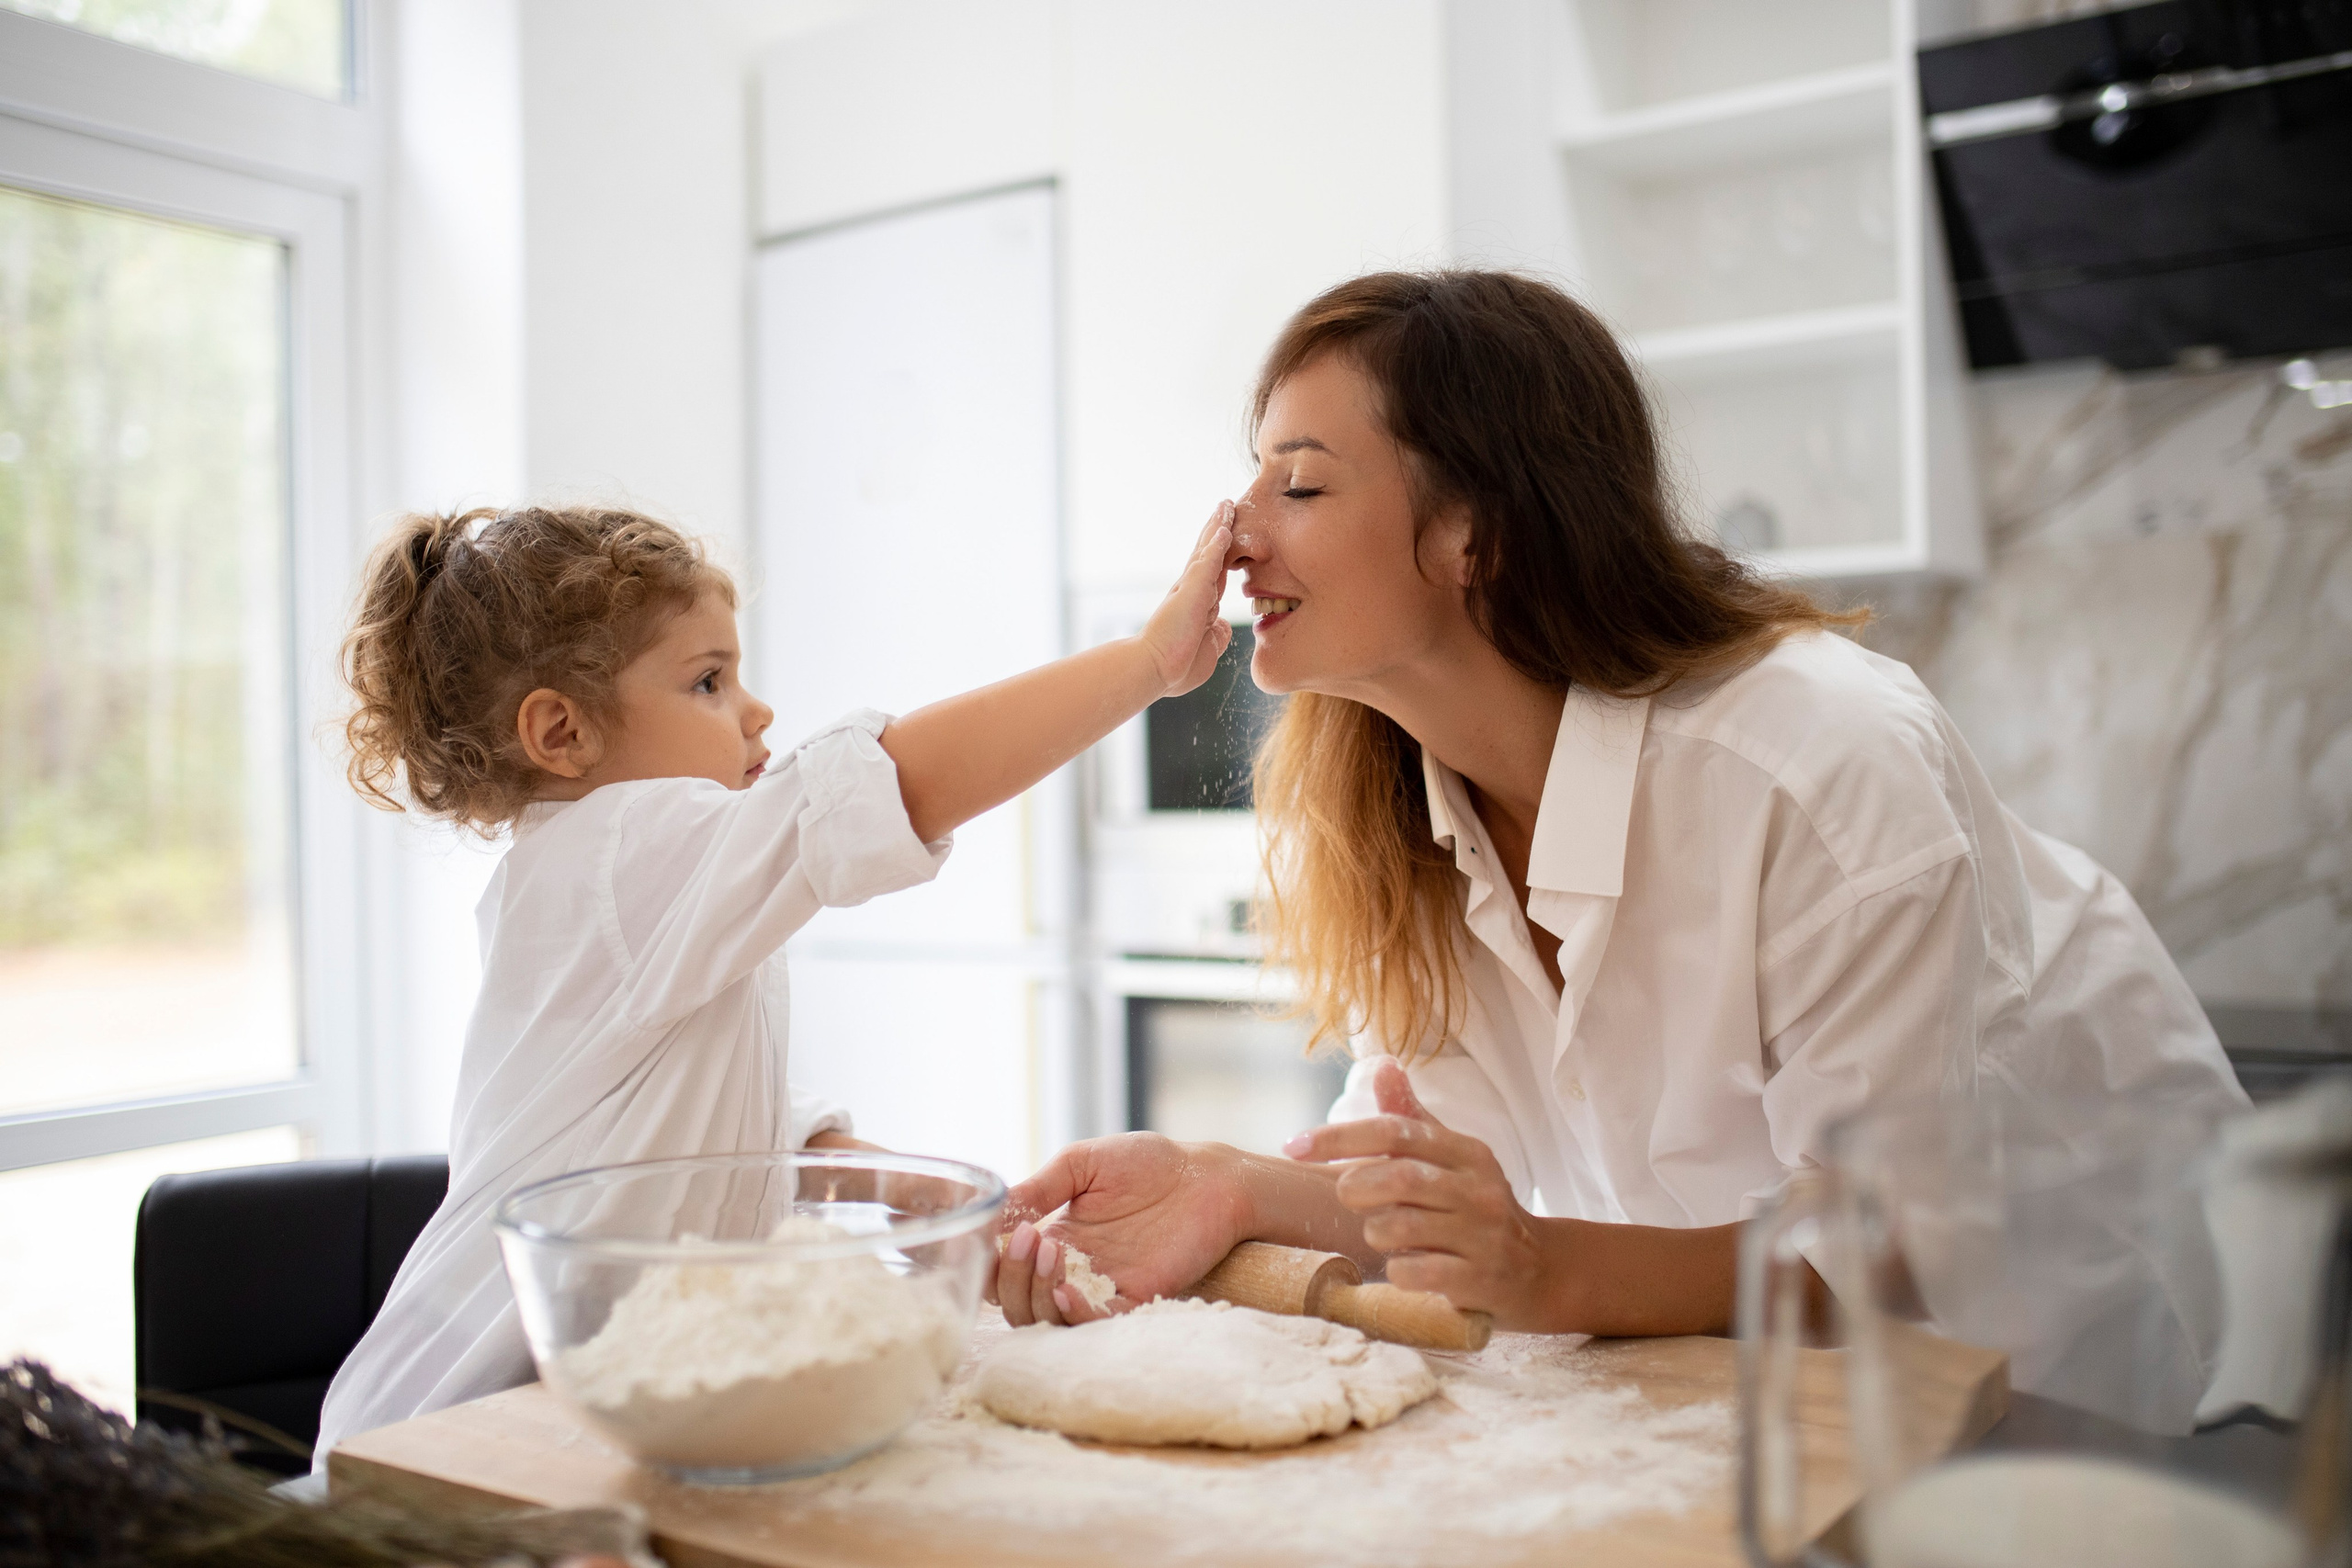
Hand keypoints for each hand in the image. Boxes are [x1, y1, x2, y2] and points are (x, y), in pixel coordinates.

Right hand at [988, 1134, 1253, 1326]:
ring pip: (1047, 1317)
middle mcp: (1071, 1269)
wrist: (1207, 1177)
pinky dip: (1073, 1313)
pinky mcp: (1134, 1299)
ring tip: (1051, 1251)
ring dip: (1036, 1292)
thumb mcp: (1082, 1163)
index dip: (988, 1263)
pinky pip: (1095, 1324)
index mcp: (1053, 1238)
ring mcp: (1101, 1287)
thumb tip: (991, 1210)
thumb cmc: (1148, 1163)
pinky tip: (1066, 1288)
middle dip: (1010, 1276)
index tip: (989, 1240)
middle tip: (1030, 1240)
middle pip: (1016, 1300)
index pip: (1003, 1268)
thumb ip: (1040, 1188)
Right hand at [1136, 503, 1234, 697]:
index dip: (1221, 554)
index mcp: (1197, 606)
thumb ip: (1216, 635)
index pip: (1214, 573)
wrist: (1155, 670)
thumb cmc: (1176, 667)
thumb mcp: (1207, 649)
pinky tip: (1225, 526)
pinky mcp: (1192, 589)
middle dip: (1218, 530)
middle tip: (1226, 507)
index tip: (1227, 537)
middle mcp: (1192, 592)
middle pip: (1209, 552)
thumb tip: (1222, 626)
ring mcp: (1191, 588)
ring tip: (1226, 505)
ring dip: (1218, 526)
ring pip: (1208, 549)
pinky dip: (1217, 542)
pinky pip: (1208, 561)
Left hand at [1283, 1060, 1558, 1328]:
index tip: (1293, 1146)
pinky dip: (1398, 1271)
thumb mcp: (1452, 1159)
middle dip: (1356, 1187)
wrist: (1541, 1270)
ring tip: (1385, 1233)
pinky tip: (1407, 1267)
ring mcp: (1484, 1236)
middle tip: (1351, 1197)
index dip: (1339, 1136)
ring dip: (1376, 1232)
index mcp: (1467, 1152)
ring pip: (1400, 1227)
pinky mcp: (1482, 1280)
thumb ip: (1412, 1117)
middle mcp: (1480, 1189)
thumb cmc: (1476, 1208)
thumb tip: (1382, 1066)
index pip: (1396, 1131)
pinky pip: (1416, 1273)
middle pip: (1397, 1178)